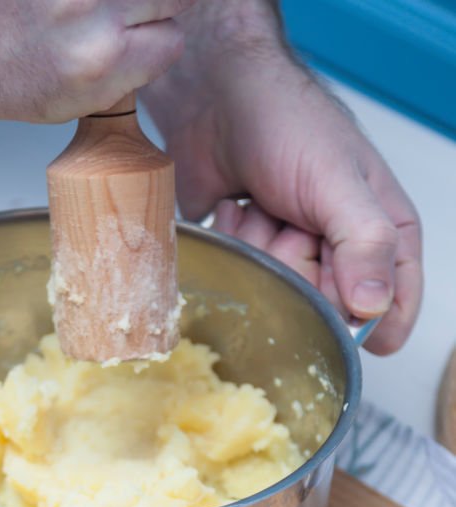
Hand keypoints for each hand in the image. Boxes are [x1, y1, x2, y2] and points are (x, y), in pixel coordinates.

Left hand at [142, 2, 421, 353]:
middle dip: (295, 265)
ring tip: (261, 206)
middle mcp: (344, 254)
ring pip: (278, 299)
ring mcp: (296, 258)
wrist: (216, 96)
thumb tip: (374, 306)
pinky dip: (234, 247)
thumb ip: (364, 243)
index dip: (353, 310)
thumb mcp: (337, 181)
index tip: (325, 278)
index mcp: (387, 237)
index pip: (387, 313)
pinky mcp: (256, 258)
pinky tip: (237, 210)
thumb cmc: (287, 121)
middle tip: (288, 219)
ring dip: (260, 250)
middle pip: (323, 312)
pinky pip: (243, 285)